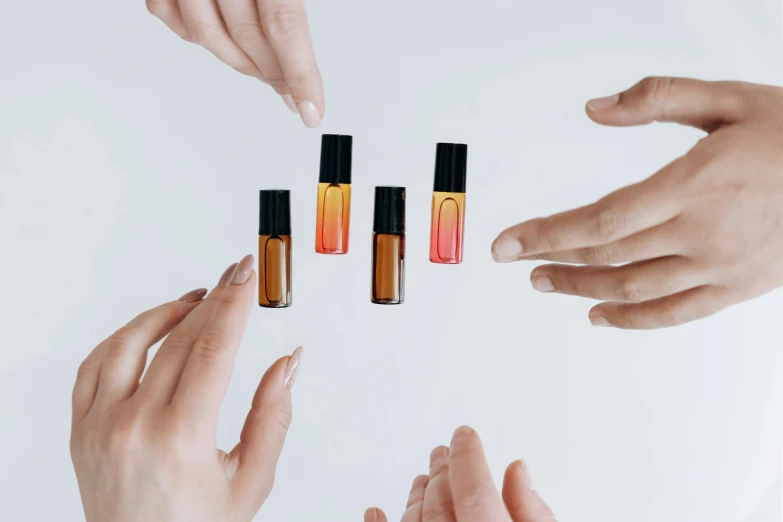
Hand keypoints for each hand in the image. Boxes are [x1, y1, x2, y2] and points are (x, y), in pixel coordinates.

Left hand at [70, 255, 302, 521]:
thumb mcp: (251, 481)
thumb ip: (273, 416)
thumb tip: (287, 362)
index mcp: (181, 440)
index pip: (213, 350)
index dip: (234, 305)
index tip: (247, 276)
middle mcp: (134, 428)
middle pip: (178, 340)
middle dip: (213, 300)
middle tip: (234, 276)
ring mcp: (99, 428)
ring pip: (128, 343)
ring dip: (165, 313)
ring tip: (196, 299)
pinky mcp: (81, 432)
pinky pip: (93, 367)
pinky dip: (122, 339)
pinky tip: (147, 330)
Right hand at [146, 0, 323, 127]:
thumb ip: (284, 11)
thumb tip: (295, 75)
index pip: (285, 26)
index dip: (300, 74)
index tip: (311, 111)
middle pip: (248, 37)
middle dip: (274, 72)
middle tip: (293, 90)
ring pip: (208, 38)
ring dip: (237, 59)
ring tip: (257, 62)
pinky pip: (175, 22)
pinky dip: (199, 36)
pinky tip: (218, 35)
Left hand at [365, 426, 556, 521]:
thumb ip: (534, 513)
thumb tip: (518, 471)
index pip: (474, 486)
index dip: (468, 454)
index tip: (465, 434)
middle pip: (441, 498)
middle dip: (444, 469)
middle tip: (444, 450)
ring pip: (415, 519)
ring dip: (418, 494)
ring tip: (423, 477)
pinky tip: (375, 512)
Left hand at [492, 77, 782, 328]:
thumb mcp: (729, 99)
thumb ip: (657, 98)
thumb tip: (595, 108)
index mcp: (694, 184)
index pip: (599, 221)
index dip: (546, 234)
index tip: (507, 244)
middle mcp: (702, 233)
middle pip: (607, 256)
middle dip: (553, 259)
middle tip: (517, 259)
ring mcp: (719, 267)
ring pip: (633, 289)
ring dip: (581, 289)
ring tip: (546, 283)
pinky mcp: (737, 288)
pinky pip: (674, 314)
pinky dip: (632, 320)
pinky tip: (600, 316)